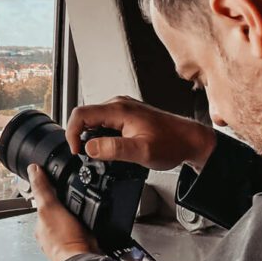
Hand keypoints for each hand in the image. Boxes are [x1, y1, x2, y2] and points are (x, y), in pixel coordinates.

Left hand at [28, 163, 98, 260]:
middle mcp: (53, 236)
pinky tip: (92, 223)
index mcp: (42, 226)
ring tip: (85, 208)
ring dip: (78, 216)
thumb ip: (42, 189)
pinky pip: (85, 230)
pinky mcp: (83, 245)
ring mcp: (68, 241)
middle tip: (75, 196)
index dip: (50, 193)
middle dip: (66, 206)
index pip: (43, 204)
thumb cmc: (63, 240)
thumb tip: (33, 169)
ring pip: (71, 223)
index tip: (56, 185)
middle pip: (58, 214)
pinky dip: (88, 225)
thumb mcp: (49, 207)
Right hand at [66, 95, 216, 171]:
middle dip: (79, 136)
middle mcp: (119, 104)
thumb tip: (89, 148)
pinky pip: (104, 121)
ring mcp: (123, 108)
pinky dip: (100, 135)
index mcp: (119, 109)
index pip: (81, 114)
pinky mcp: (127, 115)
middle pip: (85, 115)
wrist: (189, 140)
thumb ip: (114, 149)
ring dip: (90, 136)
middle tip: (85, 156)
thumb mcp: (142, 152)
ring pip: (94, 119)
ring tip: (99, 154)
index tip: (77, 152)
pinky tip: (109, 148)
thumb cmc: (171, 143)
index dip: (71, 133)